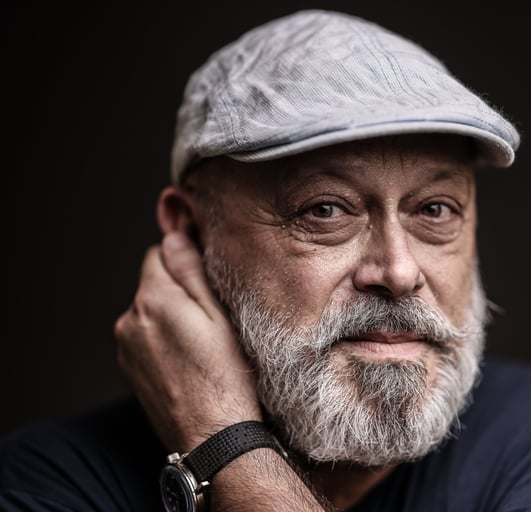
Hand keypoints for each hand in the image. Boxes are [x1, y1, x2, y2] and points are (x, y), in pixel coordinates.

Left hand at [114, 231, 261, 452]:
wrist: (213, 435)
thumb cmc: (226, 377)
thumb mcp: (220, 316)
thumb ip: (192, 273)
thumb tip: (175, 237)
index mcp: (153, 299)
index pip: (159, 253)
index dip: (185, 260)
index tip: (207, 279)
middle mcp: (130, 320)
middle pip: (153, 284)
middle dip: (178, 291)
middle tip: (212, 316)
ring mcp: (126, 347)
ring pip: (149, 312)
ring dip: (170, 317)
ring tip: (202, 342)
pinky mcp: (130, 369)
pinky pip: (145, 338)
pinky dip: (163, 341)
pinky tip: (189, 360)